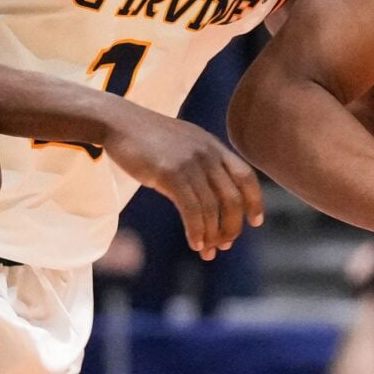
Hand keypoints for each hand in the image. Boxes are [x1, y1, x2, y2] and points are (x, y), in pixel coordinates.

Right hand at [99, 108, 262, 259]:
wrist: (118, 121)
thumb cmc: (147, 138)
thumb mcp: (183, 144)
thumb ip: (199, 163)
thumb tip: (208, 195)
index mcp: (213, 147)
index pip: (246, 176)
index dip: (255, 201)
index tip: (255, 221)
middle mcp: (207, 154)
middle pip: (233, 198)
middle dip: (232, 226)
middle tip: (224, 244)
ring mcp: (190, 163)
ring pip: (212, 208)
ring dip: (212, 235)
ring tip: (207, 252)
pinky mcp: (170, 174)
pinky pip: (192, 210)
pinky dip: (196, 231)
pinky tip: (194, 243)